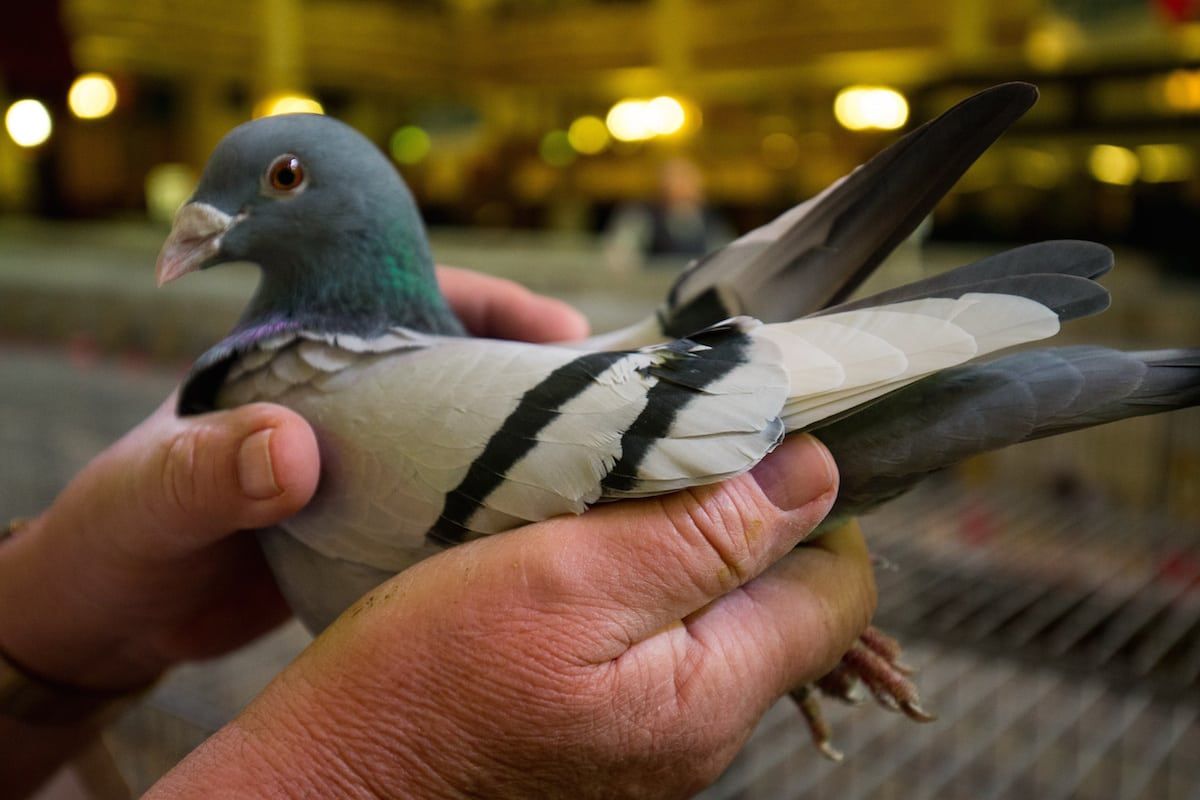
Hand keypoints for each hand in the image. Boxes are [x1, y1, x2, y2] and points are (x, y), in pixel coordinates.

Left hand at [0, 268, 588, 690]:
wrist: (106, 621)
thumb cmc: (115, 539)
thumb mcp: (146, 499)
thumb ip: (206, 469)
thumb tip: (290, 448)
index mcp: (292, 352)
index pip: (401, 292)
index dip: (488, 300)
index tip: (560, 329)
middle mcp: (340, 397)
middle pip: (459, 361)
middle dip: (535, 375)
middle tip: (607, 406)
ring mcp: (363, 461)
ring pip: (464, 432)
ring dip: (525, 445)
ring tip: (594, 469)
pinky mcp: (372, 523)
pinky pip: (449, 503)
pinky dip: (495, 511)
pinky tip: (539, 534)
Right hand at [148, 436, 875, 798]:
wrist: (327, 786)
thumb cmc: (421, 685)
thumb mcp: (565, 580)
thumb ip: (702, 535)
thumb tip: (816, 477)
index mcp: (709, 694)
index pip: (839, 588)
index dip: (810, 502)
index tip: (744, 441)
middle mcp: (699, 731)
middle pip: (779, 599)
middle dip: (739, 516)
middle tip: (657, 458)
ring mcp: (650, 740)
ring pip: (713, 615)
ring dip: (678, 544)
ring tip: (605, 498)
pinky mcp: (601, 734)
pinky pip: (654, 643)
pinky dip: (632, 584)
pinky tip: (573, 555)